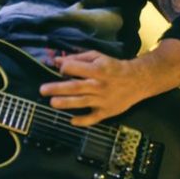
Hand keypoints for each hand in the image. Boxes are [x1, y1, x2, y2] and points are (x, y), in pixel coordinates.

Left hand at [39, 50, 155, 126]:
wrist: (137, 80)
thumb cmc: (113, 67)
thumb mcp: (98, 57)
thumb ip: (77, 58)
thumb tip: (57, 61)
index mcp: (97, 69)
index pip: (75, 68)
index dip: (65, 68)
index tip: (61, 70)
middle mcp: (99, 85)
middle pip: (75, 87)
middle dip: (57, 88)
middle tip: (42, 90)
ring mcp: (103, 100)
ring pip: (81, 102)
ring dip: (66, 103)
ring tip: (52, 103)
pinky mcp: (107, 111)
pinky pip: (93, 118)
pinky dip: (83, 121)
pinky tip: (71, 121)